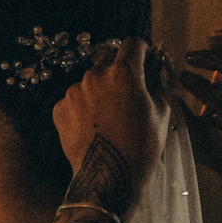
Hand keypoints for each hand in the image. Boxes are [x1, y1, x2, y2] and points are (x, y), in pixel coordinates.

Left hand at [52, 37, 170, 222]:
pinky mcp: (59, 109)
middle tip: (126, 93)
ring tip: (108, 117)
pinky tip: (92, 127)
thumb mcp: (162, 113)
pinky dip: (83, 109)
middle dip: (118, 71)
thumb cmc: (142, 147)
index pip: (133, 44)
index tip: (144, 61)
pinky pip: (74, 101)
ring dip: (99, 91)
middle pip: (108, 60)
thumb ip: (159, 84)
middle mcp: (95, 75)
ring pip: (89, 82)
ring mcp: (73, 92)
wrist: (108, 178)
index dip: (142, 52)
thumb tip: (158, 70)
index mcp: (123, 72)